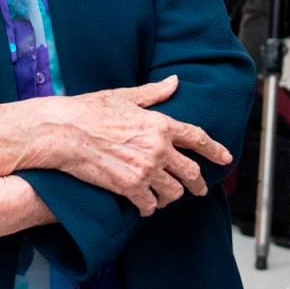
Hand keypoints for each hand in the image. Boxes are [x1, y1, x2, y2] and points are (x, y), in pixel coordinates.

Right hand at [44, 78, 231, 215]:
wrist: (63, 132)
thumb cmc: (88, 111)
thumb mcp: (124, 97)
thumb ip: (153, 93)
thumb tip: (174, 82)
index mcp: (160, 123)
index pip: (198, 138)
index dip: (215, 150)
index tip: (225, 158)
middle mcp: (159, 147)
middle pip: (191, 172)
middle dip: (198, 184)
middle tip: (199, 191)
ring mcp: (146, 169)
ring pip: (173, 192)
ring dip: (170, 196)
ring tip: (165, 197)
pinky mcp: (130, 187)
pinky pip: (151, 205)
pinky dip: (149, 207)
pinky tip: (145, 206)